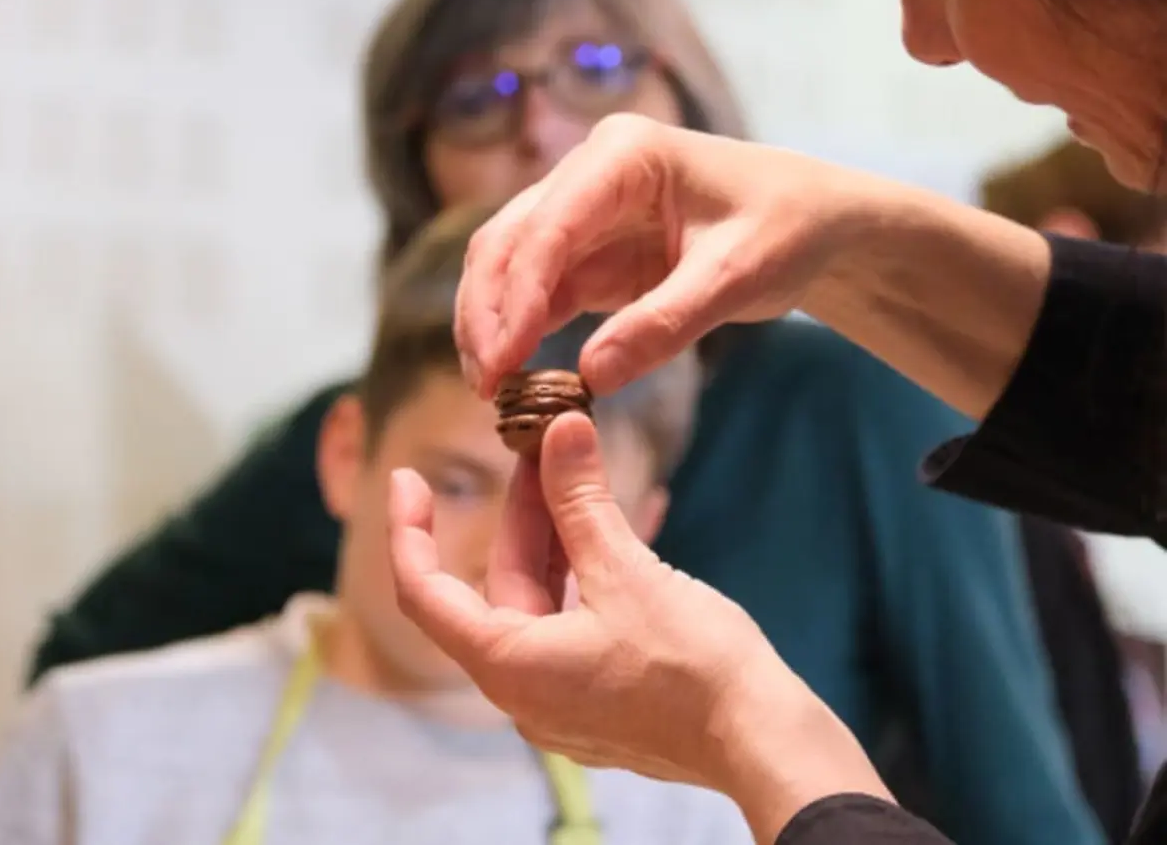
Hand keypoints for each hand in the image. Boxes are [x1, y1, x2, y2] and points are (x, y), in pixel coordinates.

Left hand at [387, 412, 890, 838]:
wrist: (761, 739)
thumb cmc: (692, 665)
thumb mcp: (627, 570)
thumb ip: (582, 499)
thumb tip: (561, 429)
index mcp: (510, 665)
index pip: (425, 594)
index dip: (409, 531)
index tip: (406, 478)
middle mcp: (524, 689)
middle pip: (498, 587)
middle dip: (520, 514)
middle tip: (541, 448)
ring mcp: (563, 698)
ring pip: (539, 603)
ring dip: (555, 540)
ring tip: (575, 476)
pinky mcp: (599, 697)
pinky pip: (571, 624)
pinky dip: (580, 576)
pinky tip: (606, 531)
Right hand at [454, 113, 876, 396]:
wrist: (814, 223)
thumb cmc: (786, 229)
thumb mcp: (736, 276)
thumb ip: (664, 323)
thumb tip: (591, 375)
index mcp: (624, 155)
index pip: (550, 225)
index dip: (519, 294)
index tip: (503, 359)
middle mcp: (589, 174)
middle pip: (509, 240)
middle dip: (488, 311)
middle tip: (485, 383)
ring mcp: (583, 213)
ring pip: (509, 265)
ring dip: (492, 323)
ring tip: (489, 387)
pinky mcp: (588, 253)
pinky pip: (538, 292)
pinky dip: (520, 331)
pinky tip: (513, 375)